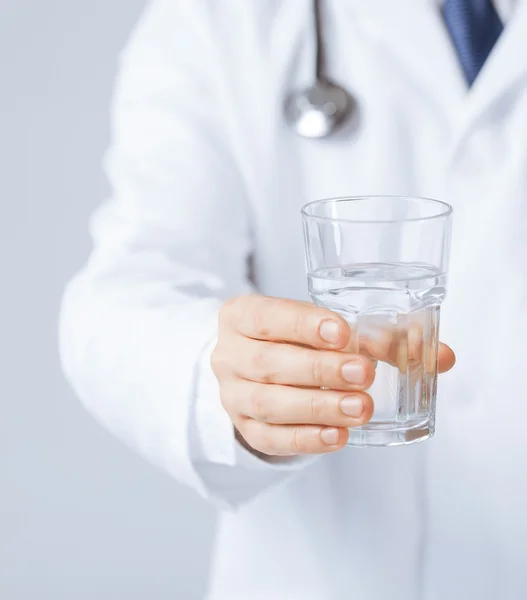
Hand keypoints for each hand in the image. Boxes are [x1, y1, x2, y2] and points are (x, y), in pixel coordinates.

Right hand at [211, 295, 454, 456]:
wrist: (253, 369)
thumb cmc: (294, 340)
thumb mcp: (321, 328)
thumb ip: (378, 337)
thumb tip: (442, 356)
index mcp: (241, 316)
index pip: (266, 317)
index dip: (302, 325)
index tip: (343, 332)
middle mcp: (228, 355)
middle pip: (268, 364)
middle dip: (318, 369)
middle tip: (363, 373)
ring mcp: (233, 396)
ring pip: (269, 404)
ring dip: (317, 407)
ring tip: (360, 408)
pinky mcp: (246, 429)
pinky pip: (272, 439)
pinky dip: (307, 439)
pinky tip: (339, 436)